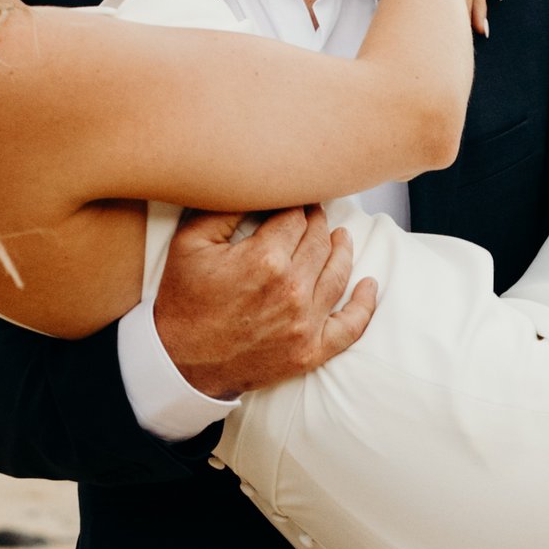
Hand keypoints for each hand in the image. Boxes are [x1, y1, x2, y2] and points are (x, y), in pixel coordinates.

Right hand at [153, 204, 378, 395]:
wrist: (179, 363)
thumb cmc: (183, 301)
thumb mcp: (190, 243)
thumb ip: (226, 208)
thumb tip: (257, 185)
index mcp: (265, 258)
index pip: (296, 216)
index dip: (295, 203)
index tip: (293, 200)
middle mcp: (292, 288)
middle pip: (320, 240)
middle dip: (317, 222)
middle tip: (312, 215)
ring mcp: (306, 322)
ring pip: (338, 272)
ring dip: (342, 250)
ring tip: (341, 237)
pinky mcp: (311, 351)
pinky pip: (351, 326)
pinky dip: (364, 303)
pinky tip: (369, 285)